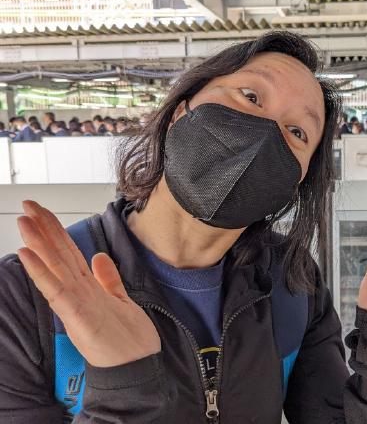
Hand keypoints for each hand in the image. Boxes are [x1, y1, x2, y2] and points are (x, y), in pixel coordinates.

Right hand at [16, 201, 160, 367]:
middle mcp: (77, 293)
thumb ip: (108, 278)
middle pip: (57, 255)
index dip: (56, 231)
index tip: (43, 211)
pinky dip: (41, 272)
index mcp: (87, 288)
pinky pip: (56, 290)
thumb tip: (99, 255)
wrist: (138, 366)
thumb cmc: (128, 339)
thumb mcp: (120, 300)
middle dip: (43, 229)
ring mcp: (74, 304)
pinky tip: (28, 255)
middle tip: (27, 204)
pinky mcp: (76, 316)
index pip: (68, 253)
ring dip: (37, 244)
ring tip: (23, 221)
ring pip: (52, 268)